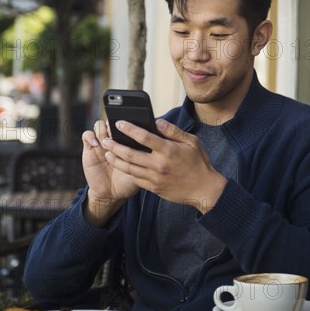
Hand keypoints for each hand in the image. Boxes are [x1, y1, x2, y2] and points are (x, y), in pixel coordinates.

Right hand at [81, 121, 139, 225]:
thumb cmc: (128, 181)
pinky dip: (91, 136)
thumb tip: (157, 142)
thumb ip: (147, 156)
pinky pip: (87, 135)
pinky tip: (97, 143)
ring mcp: (101, 143)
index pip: (127, 124)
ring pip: (100, 125)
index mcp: (127, 141)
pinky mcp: (89, 149)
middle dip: (115, 123)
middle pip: (112, 121)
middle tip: (119, 127)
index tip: (133, 121)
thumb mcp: (142, 169)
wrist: (111, 193)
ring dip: (103, 128)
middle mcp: (114, 139)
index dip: (129, 122)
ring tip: (108, 137)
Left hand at [102, 119, 226, 212]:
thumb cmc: (199, 163)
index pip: (144, 137)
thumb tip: (157, 121)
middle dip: (115, 146)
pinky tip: (121, 166)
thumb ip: (173, 131)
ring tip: (107, 153)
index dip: (129, 129)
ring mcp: (155, 178)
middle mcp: (159, 165)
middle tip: (105, 140)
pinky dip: (127, 172)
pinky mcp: (154, 188)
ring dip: (116, 160)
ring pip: (129, 169)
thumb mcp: (191, 142)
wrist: (204, 189)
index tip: (119, 123)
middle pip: (130, 154)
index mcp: (168, 151)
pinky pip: (136, 180)